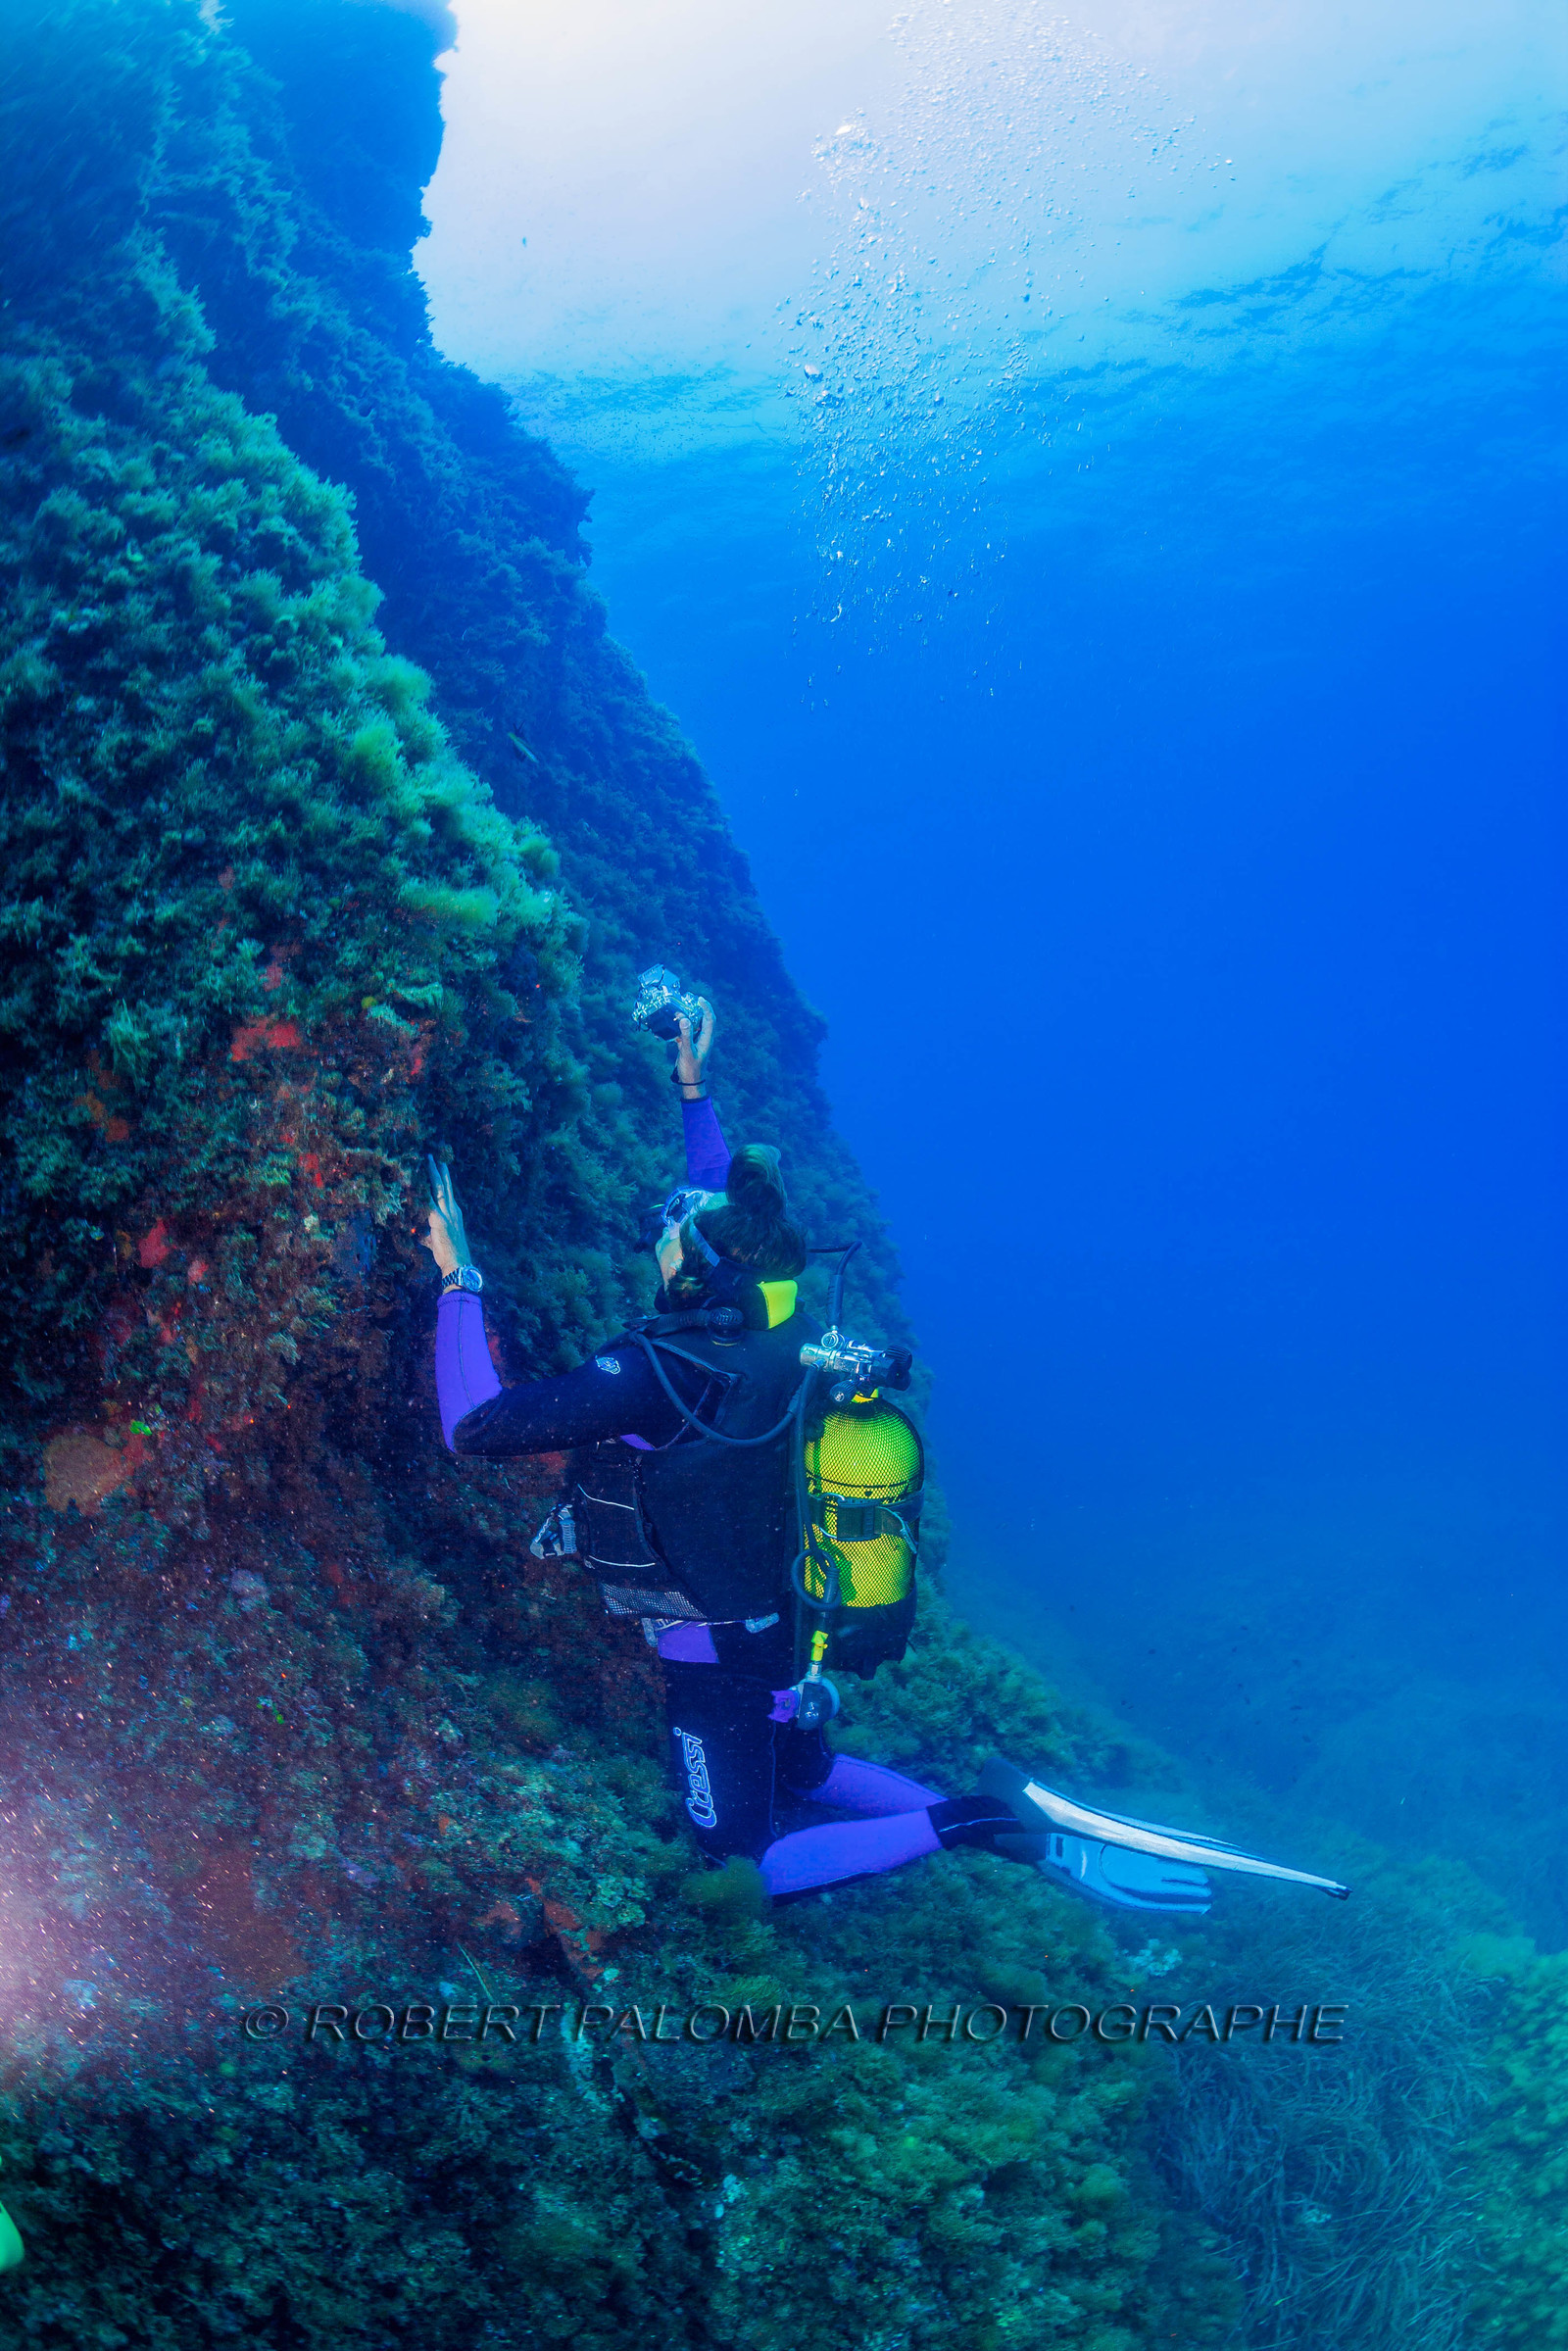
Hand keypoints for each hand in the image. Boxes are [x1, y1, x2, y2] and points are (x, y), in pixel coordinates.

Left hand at [423, 1155, 470, 1277]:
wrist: (457, 1262)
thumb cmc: (448, 1254)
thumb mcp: (435, 1240)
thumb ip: (425, 1233)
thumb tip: (416, 1231)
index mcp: (454, 1213)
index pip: (447, 1192)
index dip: (442, 1179)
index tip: (438, 1167)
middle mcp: (452, 1210)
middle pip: (445, 1185)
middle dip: (438, 1171)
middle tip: (432, 1157)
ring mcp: (447, 1214)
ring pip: (439, 1188)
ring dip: (433, 1174)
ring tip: (428, 1161)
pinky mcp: (439, 1220)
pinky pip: (429, 1202)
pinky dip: (422, 1192)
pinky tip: (416, 1183)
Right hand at [675, 996, 714, 1088]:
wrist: (690, 1083)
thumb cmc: (691, 1069)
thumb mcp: (687, 1052)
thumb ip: (686, 1035)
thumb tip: (684, 1018)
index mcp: (706, 1039)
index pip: (709, 1019)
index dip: (706, 1007)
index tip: (699, 999)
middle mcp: (704, 1039)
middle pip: (704, 1020)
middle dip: (698, 1009)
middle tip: (689, 1001)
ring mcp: (697, 1042)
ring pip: (695, 1026)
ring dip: (688, 1018)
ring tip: (678, 1011)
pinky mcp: (690, 1046)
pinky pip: (688, 1033)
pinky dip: (682, 1028)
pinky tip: (673, 1026)